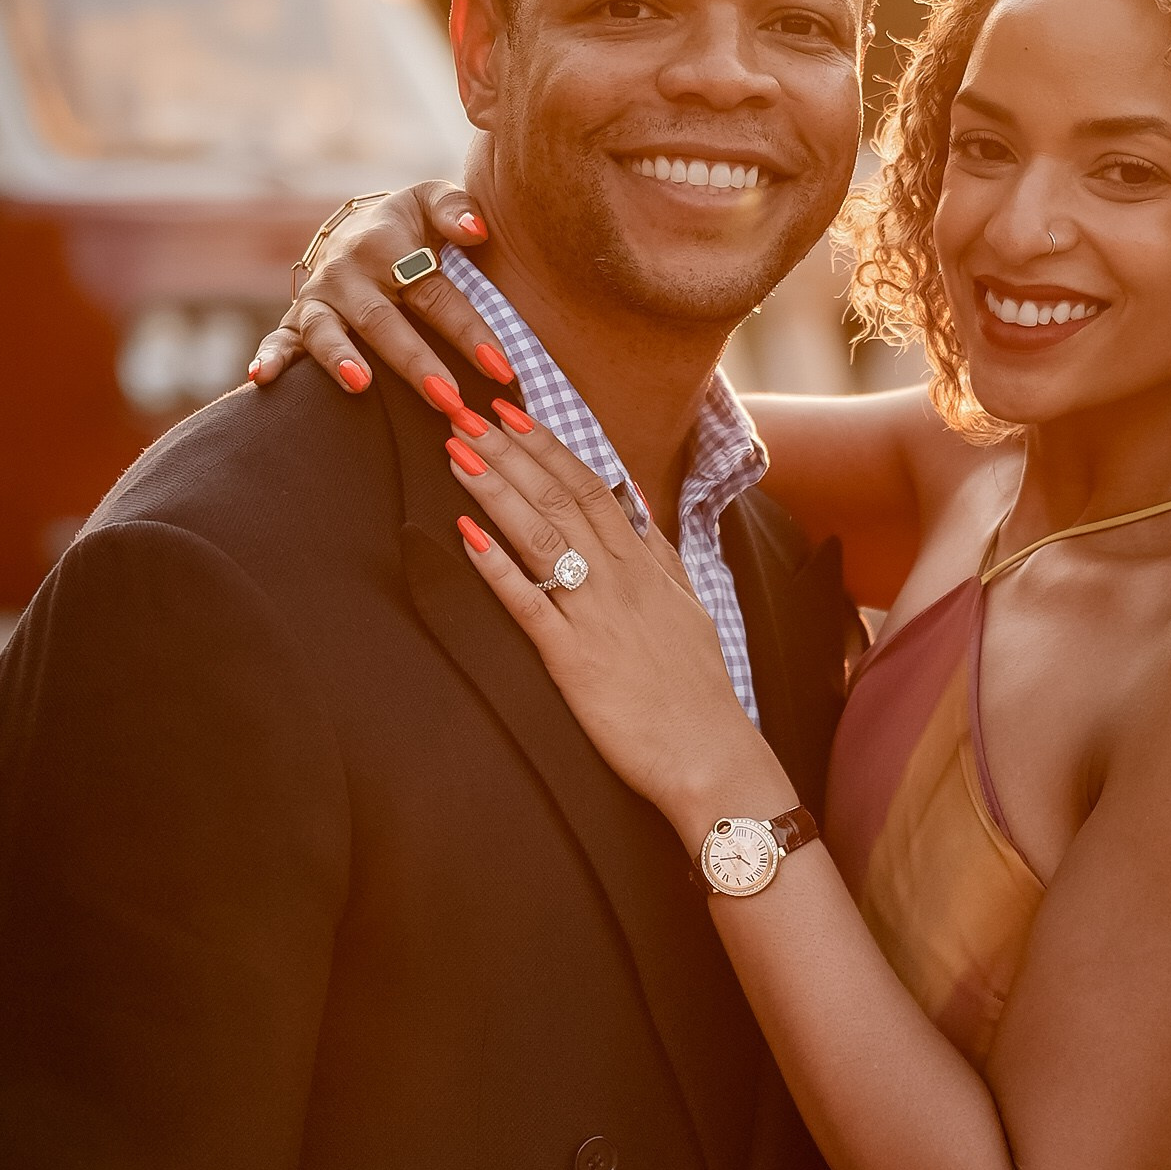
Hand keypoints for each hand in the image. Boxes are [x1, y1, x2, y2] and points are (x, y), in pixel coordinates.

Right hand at [248, 182, 511, 400]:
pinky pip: (278, 340)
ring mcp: (318, 298)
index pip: (434, 293)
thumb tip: (477, 231)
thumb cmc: (408, 226)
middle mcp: (347, 273)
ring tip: (360, 385)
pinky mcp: (294, 320)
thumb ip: (456, 208)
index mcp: (386, 245)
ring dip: (340, 358)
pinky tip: (261, 380)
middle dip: (416, 361)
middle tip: (449, 399)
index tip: (501, 368)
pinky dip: (269, 358)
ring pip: (325, 331)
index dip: (469, 331)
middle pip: (382, 320)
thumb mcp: (430, 201)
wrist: (354, 231)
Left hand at [444, 409, 794, 841]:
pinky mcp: (573, 660)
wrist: (712, 758)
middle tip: (466, 413)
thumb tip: (637, 506)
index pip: (592, 487)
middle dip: (511, 451)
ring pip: (541, 536)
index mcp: (646, 566)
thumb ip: (660, 555)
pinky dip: (496, 566)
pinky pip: (528, 604)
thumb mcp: (688, 608)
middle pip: (560, 497)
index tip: (511, 412)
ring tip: (457, 453)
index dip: (548, 446)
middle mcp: (621, 580)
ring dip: (496, 490)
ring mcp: (597, 616)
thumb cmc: (697, 693)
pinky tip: (466, 534)